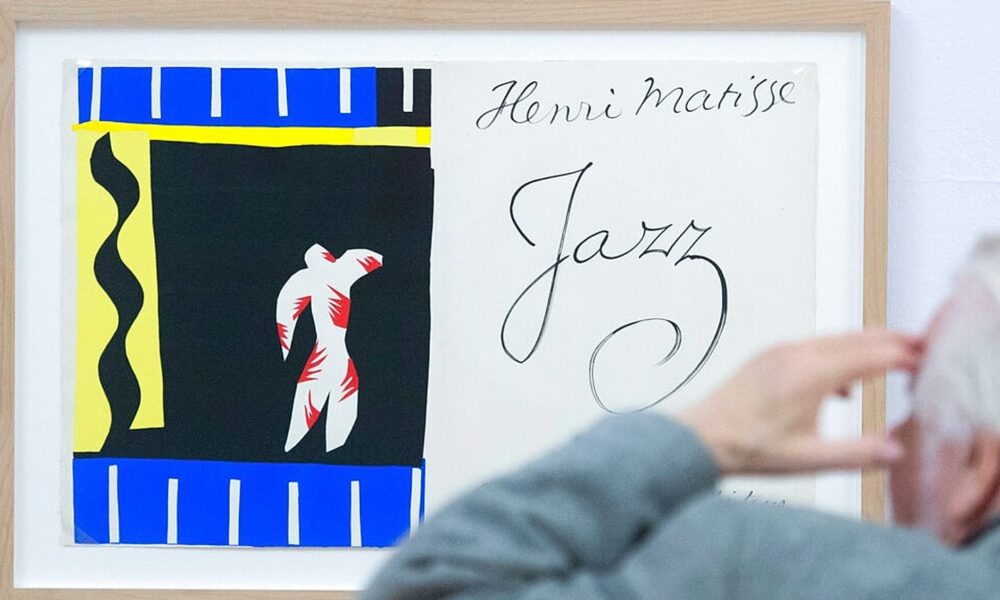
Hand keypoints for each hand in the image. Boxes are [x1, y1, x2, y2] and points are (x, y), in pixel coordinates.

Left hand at [676, 331, 922, 475]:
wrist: (700, 437)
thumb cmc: (749, 449)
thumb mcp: (807, 458)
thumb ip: (855, 454)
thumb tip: (897, 450)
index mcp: (810, 374)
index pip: (870, 356)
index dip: (902, 357)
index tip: (927, 361)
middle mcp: (796, 354)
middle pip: (855, 338)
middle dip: (891, 341)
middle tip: (922, 347)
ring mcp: (780, 352)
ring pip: (834, 339)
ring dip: (865, 345)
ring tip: (894, 357)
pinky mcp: (769, 357)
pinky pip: (813, 346)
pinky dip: (838, 355)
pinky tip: (843, 386)